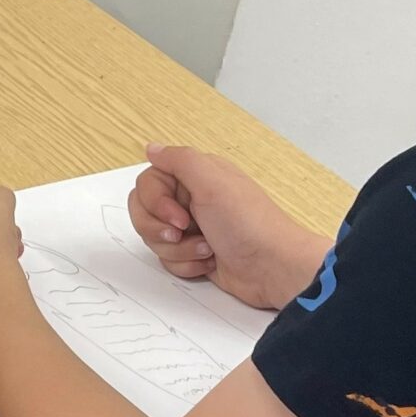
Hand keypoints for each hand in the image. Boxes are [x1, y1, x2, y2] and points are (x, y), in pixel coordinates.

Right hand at [131, 144, 329, 309]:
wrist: (272, 268)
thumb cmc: (248, 224)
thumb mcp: (212, 183)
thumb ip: (178, 159)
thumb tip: (151, 148)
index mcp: (195, 176)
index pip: (147, 183)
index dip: (155, 203)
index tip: (180, 217)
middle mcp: (190, 199)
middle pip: (144, 212)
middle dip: (159, 229)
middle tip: (184, 232)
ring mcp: (192, 227)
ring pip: (154, 238)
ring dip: (178, 249)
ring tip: (207, 250)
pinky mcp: (194, 252)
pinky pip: (168, 259)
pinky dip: (187, 264)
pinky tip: (210, 261)